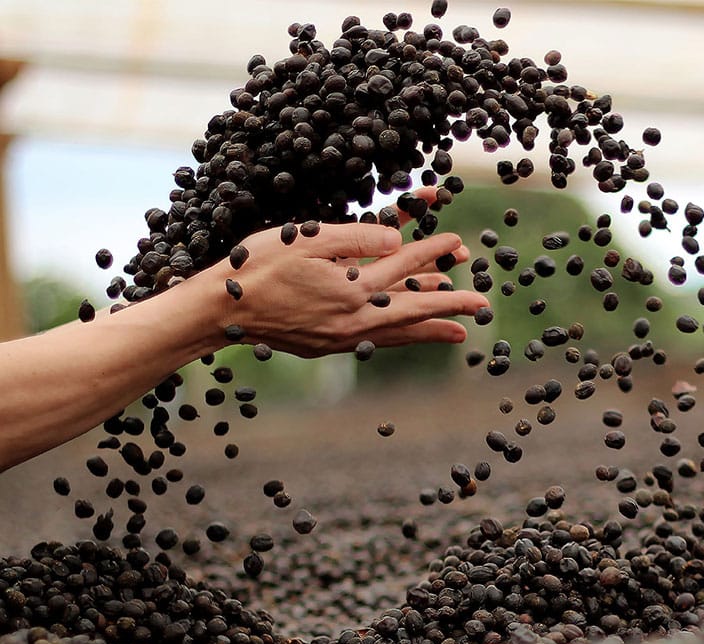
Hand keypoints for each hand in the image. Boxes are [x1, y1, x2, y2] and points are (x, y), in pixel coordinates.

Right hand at [209, 194, 487, 357]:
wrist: (219, 311)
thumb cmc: (257, 267)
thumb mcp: (307, 238)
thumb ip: (357, 237)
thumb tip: (399, 239)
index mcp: (350, 287)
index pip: (401, 264)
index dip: (430, 250)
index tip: (456, 243)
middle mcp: (353, 317)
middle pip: (412, 306)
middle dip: (449, 302)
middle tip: (482, 304)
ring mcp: (342, 337)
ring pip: (398, 331)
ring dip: (430, 328)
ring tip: (461, 330)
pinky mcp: (330, 345)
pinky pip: (376, 340)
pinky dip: (400, 337)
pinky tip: (410, 334)